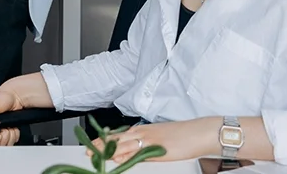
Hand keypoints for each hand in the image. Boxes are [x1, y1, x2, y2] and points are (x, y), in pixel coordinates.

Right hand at [0, 73, 52, 146]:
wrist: (18, 97)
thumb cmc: (4, 98)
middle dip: (2, 139)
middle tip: (5, 130)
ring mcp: (3, 133)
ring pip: (5, 145)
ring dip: (9, 137)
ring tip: (10, 127)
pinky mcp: (11, 133)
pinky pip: (13, 141)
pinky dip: (14, 136)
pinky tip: (13, 129)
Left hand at [90, 117, 217, 162]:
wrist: (199, 132)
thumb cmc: (183, 135)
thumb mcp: (159, 138)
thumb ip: (144, 145)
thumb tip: (131, 152)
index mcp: (142, 129)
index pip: (117, 135)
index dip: (103, 141)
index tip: (91, 145)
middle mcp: (142, 133)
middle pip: (116, 139)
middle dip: (100, 146)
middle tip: (86, 151)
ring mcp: (148, 140)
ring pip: (122, 145)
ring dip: (107, 150)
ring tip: (94, 155)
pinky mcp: (156, 149)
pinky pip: (137, 153)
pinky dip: (125, 155)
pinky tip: (116, 158)